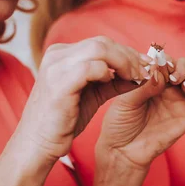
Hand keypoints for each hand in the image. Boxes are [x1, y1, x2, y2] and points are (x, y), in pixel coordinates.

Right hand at [16, 36, 153, 164]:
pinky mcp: (59, 83)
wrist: (38, 143)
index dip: (128, 53)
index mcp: (63, 54)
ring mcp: (56, 67)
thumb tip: (141, 75)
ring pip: (99, 49)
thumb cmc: (64, 120)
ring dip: (124, 62)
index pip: (102, 43)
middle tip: (146, 72)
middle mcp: (57, 55)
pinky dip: (108, 73)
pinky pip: (90, 67)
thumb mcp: (93, 95)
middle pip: (103, 42)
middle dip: (130, 56)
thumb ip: (113, 81)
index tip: (146, 66)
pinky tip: (115, 82)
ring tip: (136, 77)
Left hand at [96, 55, 184, 169]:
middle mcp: (168, 87)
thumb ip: (143, 86)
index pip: (165, 60)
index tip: (159, 66)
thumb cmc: (120, 123)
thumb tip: (159, 73)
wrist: (123, 150)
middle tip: (173, 77)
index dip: (166, 60)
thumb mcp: (125, 100)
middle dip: (183, 67)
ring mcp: (179, 101)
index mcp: (151, 78)